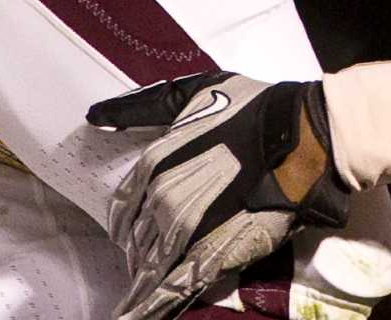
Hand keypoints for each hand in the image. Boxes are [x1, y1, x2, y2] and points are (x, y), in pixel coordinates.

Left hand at [88, 70, 348, 319]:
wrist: (296, 134)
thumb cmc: (250, 107)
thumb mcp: (192, 93)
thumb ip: (142, 108)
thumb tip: (94, 116)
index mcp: (153, 165)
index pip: (123, 208)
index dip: (127, 222)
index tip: (133, 232)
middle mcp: (160, 199)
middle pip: (138, 240)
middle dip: (141, 251)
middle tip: (151, 260)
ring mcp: (182, 231)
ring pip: (151, 266)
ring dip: (145, 282)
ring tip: (136, 301)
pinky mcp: (208, 254)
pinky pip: (172, 289)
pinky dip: (154, 305)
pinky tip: (138, 317)